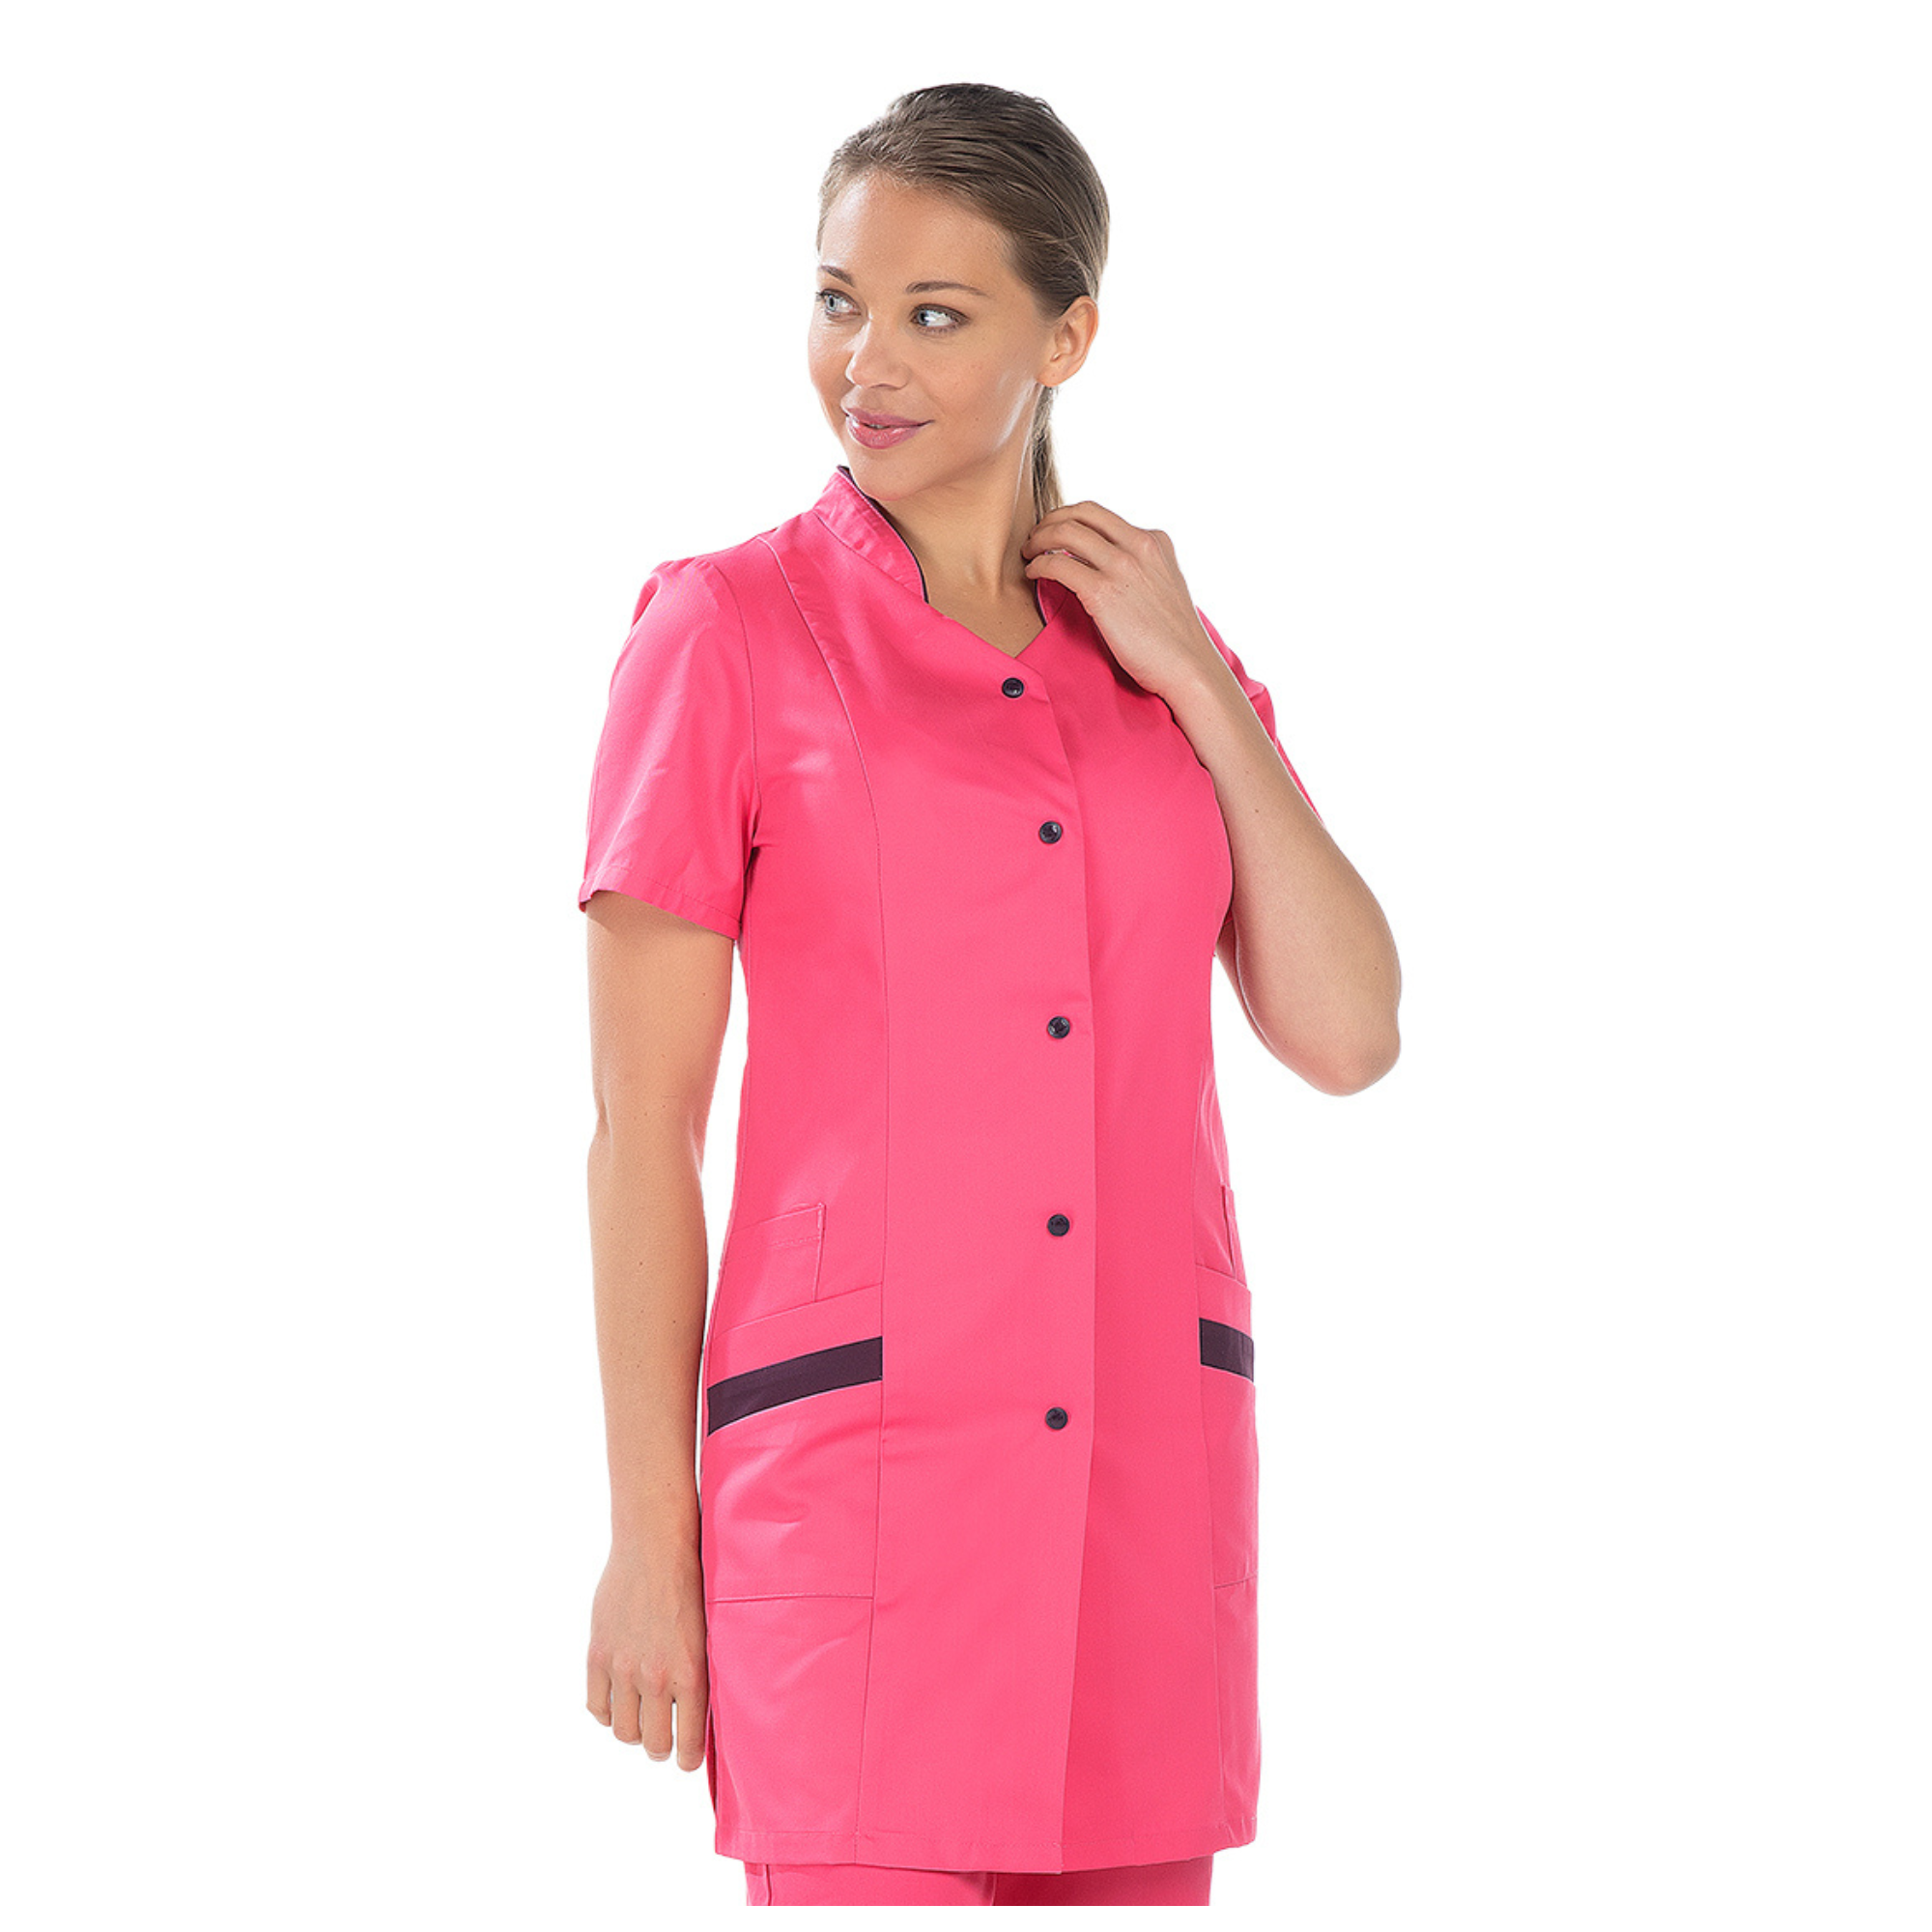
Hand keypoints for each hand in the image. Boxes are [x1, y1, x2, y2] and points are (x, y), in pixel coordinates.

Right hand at [586, 1540, 708, 1769]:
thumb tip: (701, 1712)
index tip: (686, 1761)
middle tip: (665, 1740)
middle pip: (653, 1743)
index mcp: (691, 1672)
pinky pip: (597, 1706)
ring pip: (623, 1731)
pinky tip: (619, 1700)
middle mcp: (656, 1677)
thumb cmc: (692, 1582)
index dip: (687, 1759)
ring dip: (634, 1731)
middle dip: (661, 1747)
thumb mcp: (709, 1631)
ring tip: (642, 1719)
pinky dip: (606, 1711)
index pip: (687, 1743)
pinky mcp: (598, 1655)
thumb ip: (701, 1672)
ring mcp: (623, 1668)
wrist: (654, 1545)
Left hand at [1022, 501, 1220, 699]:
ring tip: (1029, 555)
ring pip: (1065, 532)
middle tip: (1035, 539)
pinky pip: (1057, 564)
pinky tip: (1033, 575)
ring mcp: (1121, 566)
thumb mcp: (1163, 586)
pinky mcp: (1103, 592)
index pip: (1101, 515)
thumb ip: (1140, 568)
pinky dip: (1039, 565)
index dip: (1070, 518)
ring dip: (1039, 539)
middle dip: (1050, 521)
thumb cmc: (1174, 639)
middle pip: (1080, 513)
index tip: (1055, 532)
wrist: (1189, 667)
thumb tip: (1106, 567)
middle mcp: (1139, 545)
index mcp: (1154, 541)